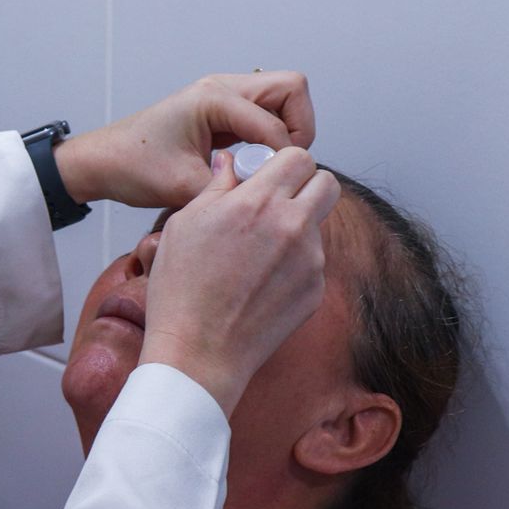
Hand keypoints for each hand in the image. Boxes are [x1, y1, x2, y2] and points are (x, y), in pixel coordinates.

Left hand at [54, 71, 315, 208]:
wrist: (103, 162)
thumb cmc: (133, 167)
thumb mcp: (183, 188)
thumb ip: (230, 190)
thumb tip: (267, 199)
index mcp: (213, 98)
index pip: (276, 121)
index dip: (283, 155)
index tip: (269, 183)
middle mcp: (222, 88)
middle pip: (292, 89)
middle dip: (299, 127)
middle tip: (281, 164)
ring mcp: (224, 96)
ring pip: (283, 99)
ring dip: (287, 130)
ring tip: (267, 167)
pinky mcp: (223, 112)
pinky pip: (265, 114)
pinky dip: (270, 137)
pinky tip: (251, 165)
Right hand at [138, 146, 341, 416]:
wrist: (198, 352)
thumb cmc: (182, 290)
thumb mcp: (184, 225)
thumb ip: (216, 186)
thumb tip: (230, 164)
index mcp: (258, 202)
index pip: (298, 156)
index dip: (283, 163)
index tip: (267, 176)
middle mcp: (291, 226)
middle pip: (327, 183)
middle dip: (306, 186)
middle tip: (279, 202)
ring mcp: (310, 260)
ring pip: (318, 224)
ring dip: (298, 226)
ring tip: (259, 252)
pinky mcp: (315, 290)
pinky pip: (314, 262)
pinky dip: (294, 264)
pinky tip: (261, 282)